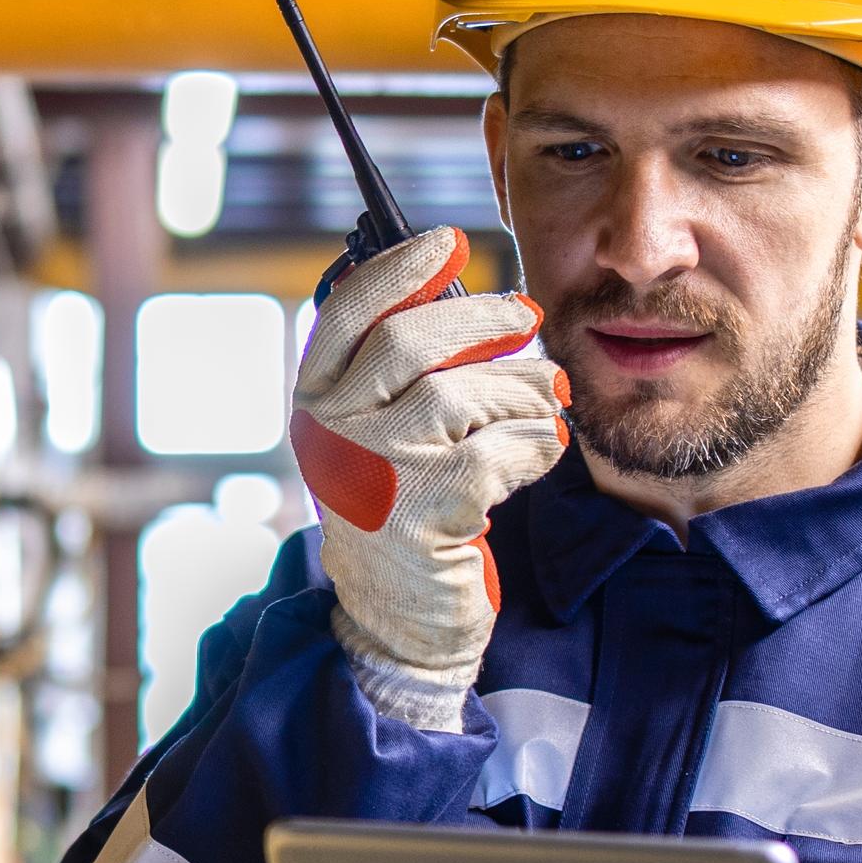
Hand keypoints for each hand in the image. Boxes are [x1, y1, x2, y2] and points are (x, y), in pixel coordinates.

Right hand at [290, 226, 565, 731]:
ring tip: (545, 397)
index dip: (400, 270)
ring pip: (464, 395)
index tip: (448, 244)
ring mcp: (378, 474)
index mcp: (316, 400)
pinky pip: (501, 452)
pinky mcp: (429, 514)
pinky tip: (540, 450)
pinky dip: (536, 445)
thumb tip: (465, 294)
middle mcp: (335, 432)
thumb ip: (402, 369)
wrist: (397, 617)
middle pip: (412, 343)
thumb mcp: (379, 432)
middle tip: (528, 315)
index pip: (345, 312)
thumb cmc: (402, 506)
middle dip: (484, 320)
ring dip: (522, 389)